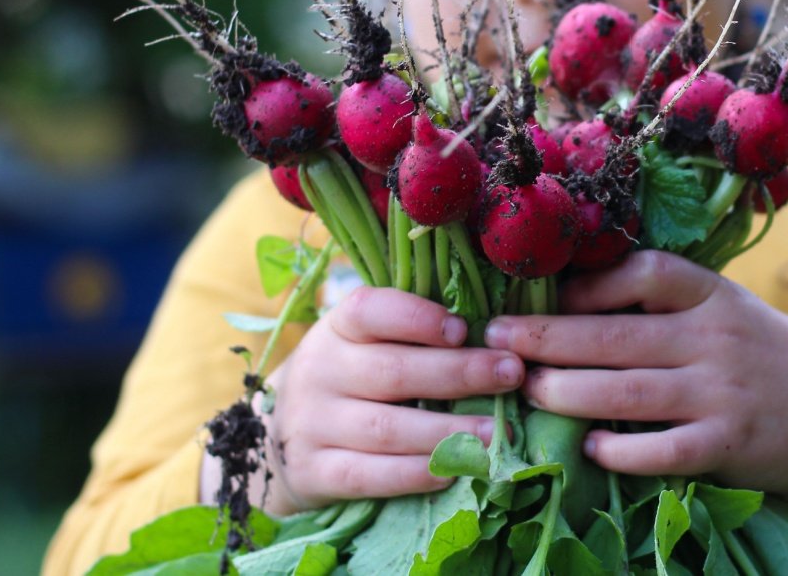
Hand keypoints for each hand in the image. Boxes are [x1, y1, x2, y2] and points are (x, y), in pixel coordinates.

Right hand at [201, 287, 526, 512]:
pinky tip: (452, 471)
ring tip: (497, 432)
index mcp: (336, 329)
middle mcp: (319, 371)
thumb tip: (492, 332)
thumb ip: (409, 335)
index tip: (464, 329)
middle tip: (511, 375)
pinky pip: (367, 475)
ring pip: (386, 428)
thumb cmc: (348, 382)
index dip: (417, 318)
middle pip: (392, 371)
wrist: (276, 441)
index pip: (369, 311)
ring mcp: (311, 424)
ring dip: (448, 431)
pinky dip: (413, 474)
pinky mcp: (313, 472)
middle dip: (459, 373)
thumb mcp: (362, 345)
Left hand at [483, 250, 787, 497]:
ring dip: (569, 393)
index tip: (542, 293)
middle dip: (547, 338)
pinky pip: (665, 450)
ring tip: (526, 392)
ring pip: (630, 393)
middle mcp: (716, 339)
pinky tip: (589, 449)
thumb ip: (664, 305)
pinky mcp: (729, 445)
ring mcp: (723, 393)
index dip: (588, 282)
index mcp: (713, 295)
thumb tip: (568, 296)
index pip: (645, 272)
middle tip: (494, 339)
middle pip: (617, 336)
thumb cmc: (760, 358)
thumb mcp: (724, 312)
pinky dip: (623, 451)